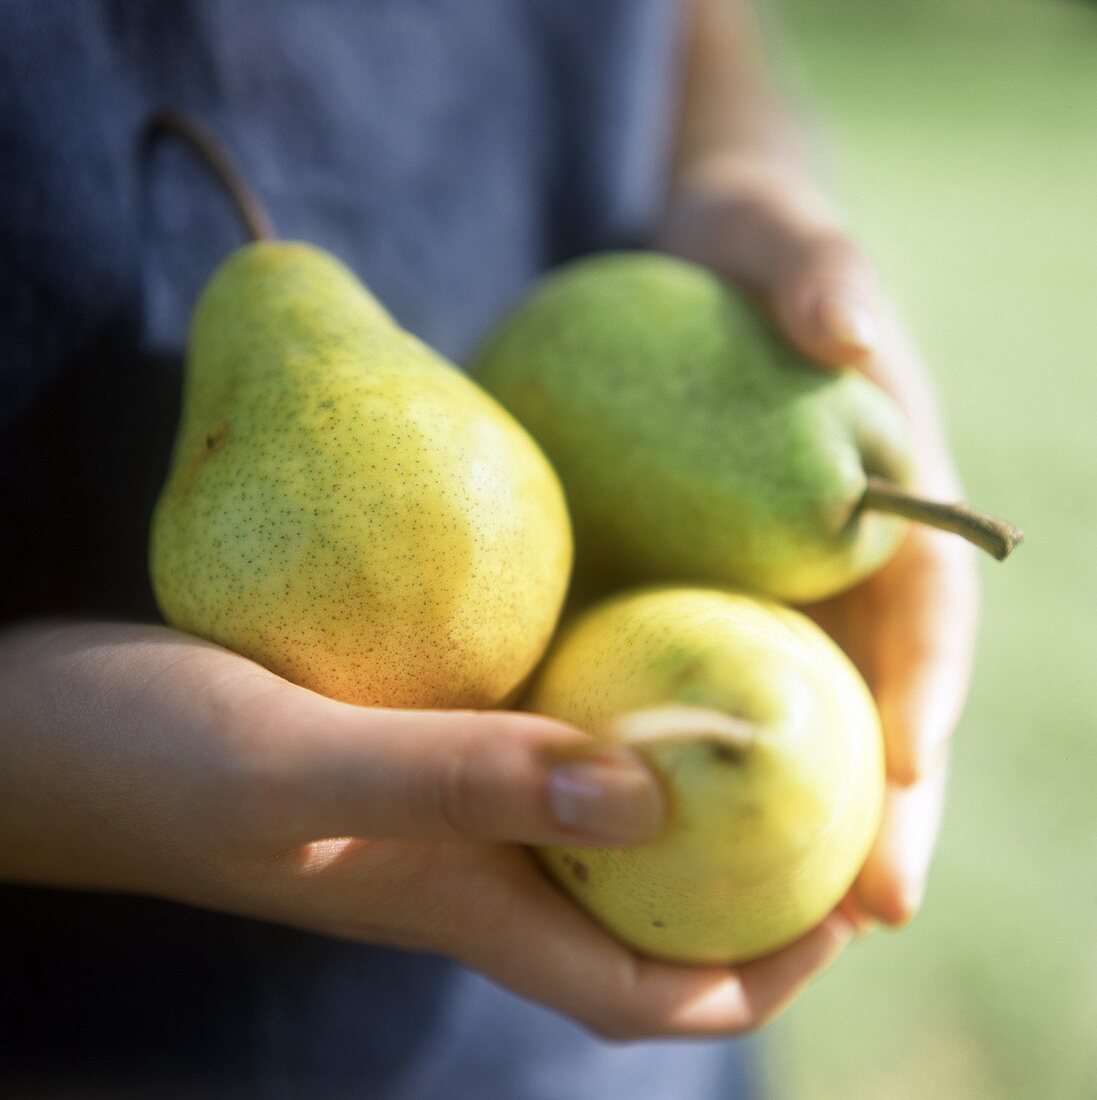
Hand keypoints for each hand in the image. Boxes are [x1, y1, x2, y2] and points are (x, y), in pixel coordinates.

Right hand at [0, 619, 852, 1037]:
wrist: (41, 730)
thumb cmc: (141, 756)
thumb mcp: (292, 764)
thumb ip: (454, 776)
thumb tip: (649, 785)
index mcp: (457, 901)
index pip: (646, 988)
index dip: (763, 968)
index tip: (851, 901)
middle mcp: (467, 861)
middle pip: (649, 904)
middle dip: (756, 870)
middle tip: (840, 776)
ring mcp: (440, 800)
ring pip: (601, 813)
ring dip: (688, 778)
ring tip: (762, 693)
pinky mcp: (410, 734)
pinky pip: (537, 733)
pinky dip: (602, 700)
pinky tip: (623, 622)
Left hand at [658, 153, 979, 928]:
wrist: (682, 266)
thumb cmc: (741, 249)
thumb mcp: (776, 237)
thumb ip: (814, 271)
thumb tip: (843, 329)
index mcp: (884, 496)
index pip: (924, 605)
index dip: (925, 688)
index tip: (906, 773)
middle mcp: (836, 562)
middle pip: (871, 696)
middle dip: (884, 807)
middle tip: (872, 913)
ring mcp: (766, 587)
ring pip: (793, 721)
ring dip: (801, 825)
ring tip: (781, 927)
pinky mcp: (694, 593)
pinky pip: (696, 684)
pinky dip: (693, 762)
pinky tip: (646, 828)